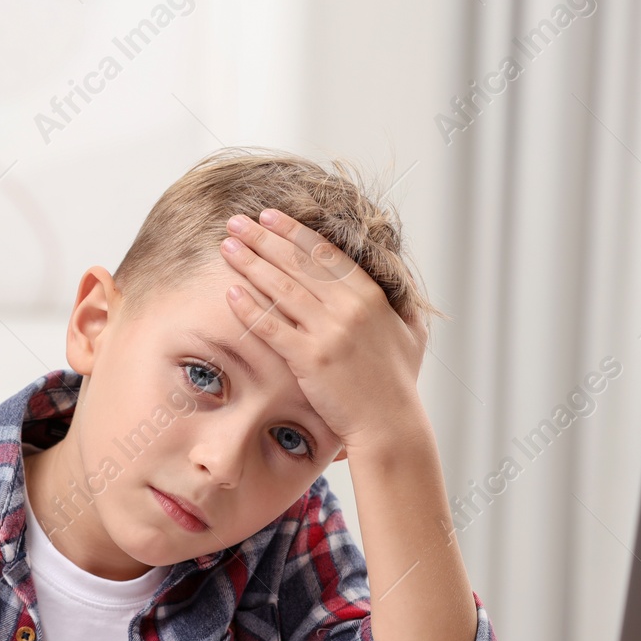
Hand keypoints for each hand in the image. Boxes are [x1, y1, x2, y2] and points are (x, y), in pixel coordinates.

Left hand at [219, 209, 429, 451]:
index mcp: (370, 295)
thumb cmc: (399, 383)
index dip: (294, 231)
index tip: (270, 215)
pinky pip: (272, 327)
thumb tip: (399, 285)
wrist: (391, 425)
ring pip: (281, 288)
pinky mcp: (310, 359)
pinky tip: (230, 291)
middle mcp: (349, 307)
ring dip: (250, 263)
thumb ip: (402, 304)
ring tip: (227, 246)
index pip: (325, 253)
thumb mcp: (413, 334)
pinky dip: (250, 308)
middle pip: (297, 263)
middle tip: (236, 221)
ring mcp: (329, 332)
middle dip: (263, 238)